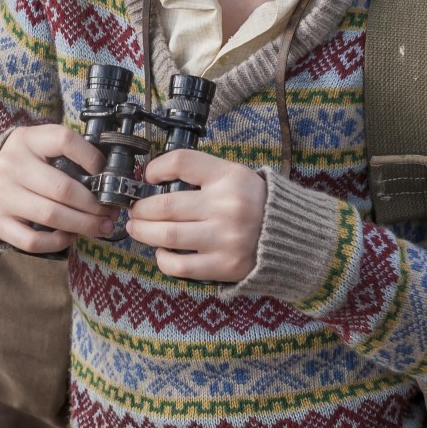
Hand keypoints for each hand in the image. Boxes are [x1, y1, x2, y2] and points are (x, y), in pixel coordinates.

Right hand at [0, 125, 115, 255]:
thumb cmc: (25, 163)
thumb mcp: (40, 145)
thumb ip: (67, 153)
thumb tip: (107, 176)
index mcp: (26, 140)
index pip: (65, 141)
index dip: (92, 157)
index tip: (107, 174)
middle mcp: (11, 166)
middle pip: (63, 188)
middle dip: (94, 204)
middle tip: (111, 212)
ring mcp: (1, 196)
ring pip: (51, 216)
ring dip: (83, 225)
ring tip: (101, 227)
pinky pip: (32, 241)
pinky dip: (57, 241)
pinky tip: (70, 235)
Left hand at [124, 150, 266, 282]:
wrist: (291, 237)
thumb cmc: (256, 203)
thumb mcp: (236, 176)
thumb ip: (202, 175)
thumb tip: (156, 178)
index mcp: (229, 177)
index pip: (181, 162)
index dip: (156, 167)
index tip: (148, 176)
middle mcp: (227, 206)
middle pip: (165, 205)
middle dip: (141, 209)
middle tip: (135, 210)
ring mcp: (225, 238)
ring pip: (168, 236)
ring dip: (144, 232)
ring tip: (137, 229)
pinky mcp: (223, 265)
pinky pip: (180, 265)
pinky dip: (163, 258)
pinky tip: (161, 251)